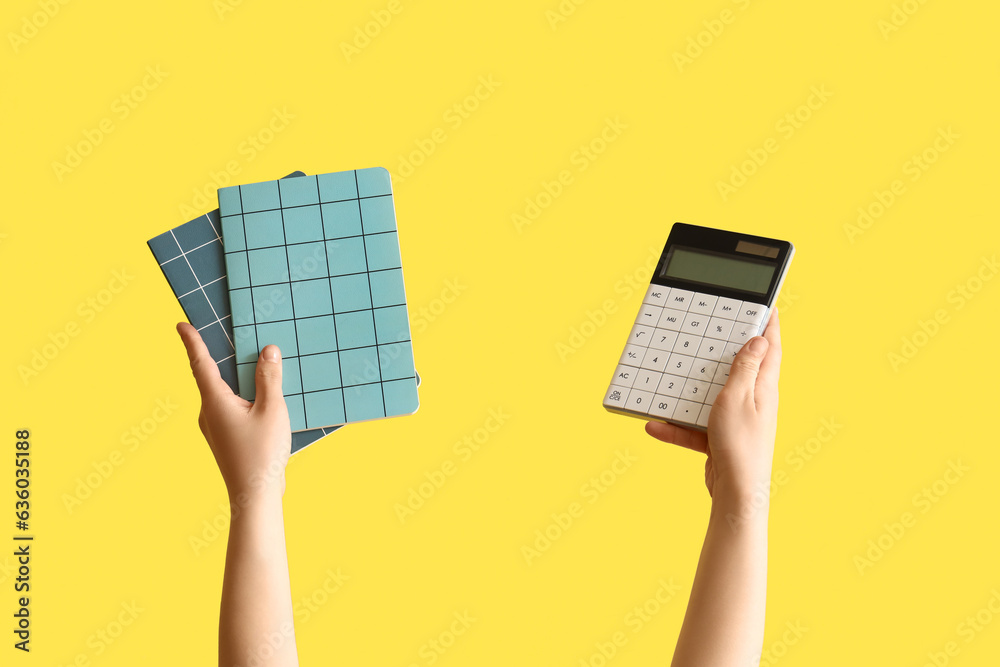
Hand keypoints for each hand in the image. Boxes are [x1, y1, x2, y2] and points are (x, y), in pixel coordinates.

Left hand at [176, 322, 291, 500]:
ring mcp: (215, 428)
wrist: (255, 497)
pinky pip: (230, 409)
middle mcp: (209, 413)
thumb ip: (269, 378)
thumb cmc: (262, 454)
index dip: (192, 342)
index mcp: (215, 402)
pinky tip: (259, 401)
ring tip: (253, 369)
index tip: (181, 325)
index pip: (200, 364)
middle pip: (211, 377)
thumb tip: (268, 351)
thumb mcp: (272, 410)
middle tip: (224, 338)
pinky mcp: (225, 438)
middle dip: (217, 358)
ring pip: (222, 395)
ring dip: (234, 380)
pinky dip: (241, 397)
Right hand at [645, 309, 781, 498]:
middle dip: (724, 350)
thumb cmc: (740, 446)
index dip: (769, 324)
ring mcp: (736, 420)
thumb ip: (745, 368)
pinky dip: (677, 426)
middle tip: (711, 329)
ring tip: (670, 377)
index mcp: (764, 387)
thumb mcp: (738, 398)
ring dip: (690, 391)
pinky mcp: (720, 439)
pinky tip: (655, 425)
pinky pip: (695, 426)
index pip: (771, 348)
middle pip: (740, 368)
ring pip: (711, 396)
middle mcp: (754, 401)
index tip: (766, 304)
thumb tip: (759, 339)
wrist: (736, 495)